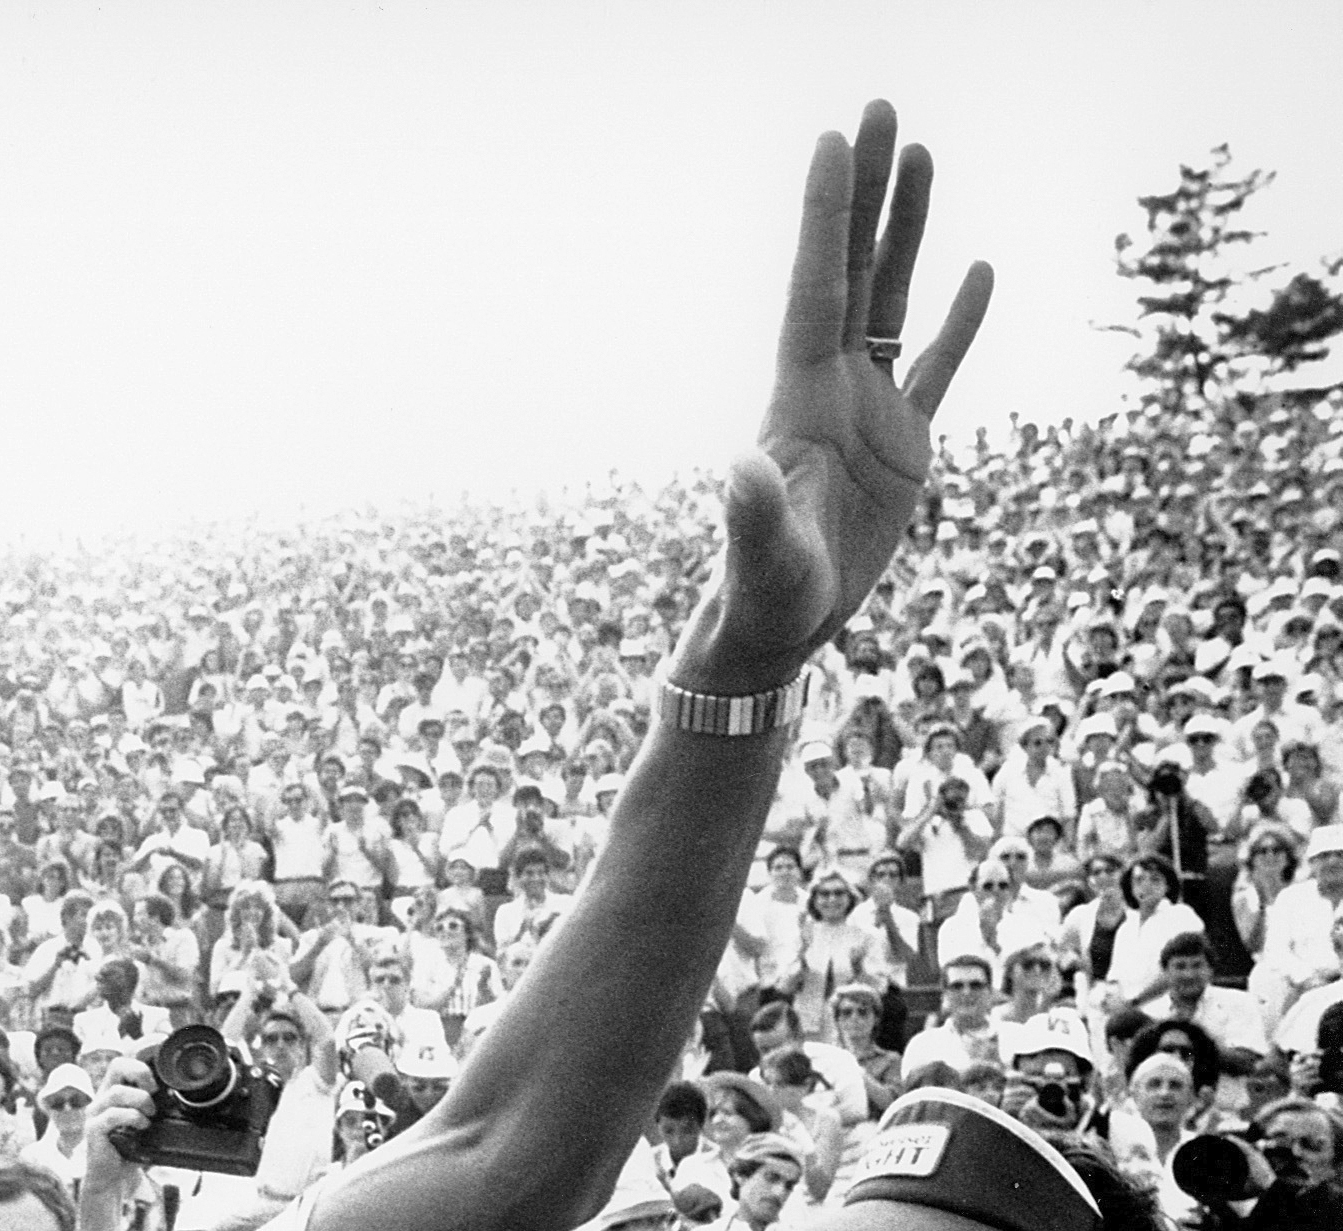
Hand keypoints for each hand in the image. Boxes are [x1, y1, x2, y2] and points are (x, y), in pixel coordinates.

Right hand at [83, 1053, 156, 1184]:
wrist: (113, 1180)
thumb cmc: (131, 1151)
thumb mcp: (148, 1124)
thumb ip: (157, 1109)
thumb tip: (181, 1098)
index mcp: (114, 1092)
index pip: (124, 1062)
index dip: (142, 1058)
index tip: (161, 1074)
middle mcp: (102, 1098)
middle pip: (117, 1065)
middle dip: (141, 1073)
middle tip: (154, 1091)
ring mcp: (95, 1113)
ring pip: (117, 1092)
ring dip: (140, 1101)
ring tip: (150, 1116)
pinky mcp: (93, 1130)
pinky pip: (112, 1115)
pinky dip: (133, 1118)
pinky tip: (142, 1127)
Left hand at [670, 104, 992, 695]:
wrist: (779, 632)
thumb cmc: (762, 597)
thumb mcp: (762, 557)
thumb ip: (754, 513)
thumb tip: (739, 470)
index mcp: (797, 398)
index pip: (815, 286)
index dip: (824, 216)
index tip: (830, 140)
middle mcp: (831, 386)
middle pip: (854, 266)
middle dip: (866, 191)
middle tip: (878, 108)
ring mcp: (869, 408)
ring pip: (893, 296)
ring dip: (907, 227)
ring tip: (921, 151)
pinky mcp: (905, 444)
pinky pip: (938, 365)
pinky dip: (961, 319)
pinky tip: (980, 267)